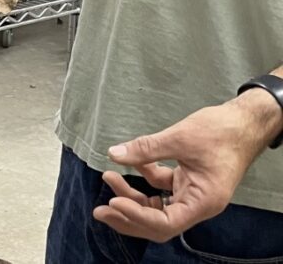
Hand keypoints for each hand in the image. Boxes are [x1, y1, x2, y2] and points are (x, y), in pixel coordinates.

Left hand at [94, 94, 281, 240]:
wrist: (243, 121)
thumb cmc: (220, 131)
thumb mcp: (180, 137)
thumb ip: (146, 148)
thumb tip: (114, 154)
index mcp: (202, 201)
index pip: (166, 222)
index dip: (138, 215)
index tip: (114, 201)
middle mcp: (198, 203)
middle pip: (159, 222)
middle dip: (128, 217)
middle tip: (99, 210)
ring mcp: (192, 193)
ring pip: (157, 205)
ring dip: (132, 196)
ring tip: (108, 179)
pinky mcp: (187, 180)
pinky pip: (161, 186)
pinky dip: (144, 177)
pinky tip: (129, 161)